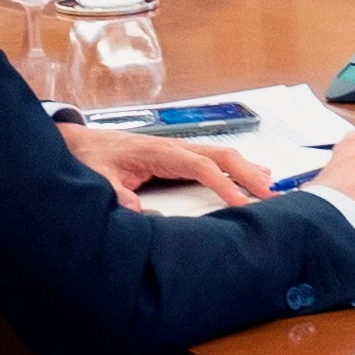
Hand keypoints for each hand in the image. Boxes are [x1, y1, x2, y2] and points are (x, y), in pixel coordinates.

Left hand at [58, 121, 278, 208]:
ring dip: (248, 169)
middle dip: (248, 173)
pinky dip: (237, 167)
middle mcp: (176, 148)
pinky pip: (215, 160)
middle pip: (222, 155)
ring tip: (271, 187)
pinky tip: (252, 176)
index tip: (240, 202)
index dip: (223, 183)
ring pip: (223, 155)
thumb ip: (116, 194)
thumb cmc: (93, 158)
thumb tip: (137, 211)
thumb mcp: (98, 177)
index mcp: (160, 153)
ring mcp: (180, 151)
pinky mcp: (179, 157)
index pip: (201, 166)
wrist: (82, 143)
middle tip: (270, 195)